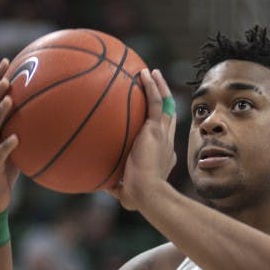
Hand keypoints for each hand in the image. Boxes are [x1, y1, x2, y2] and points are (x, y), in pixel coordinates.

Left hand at [108, 68, 176, 210]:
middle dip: (163, 100)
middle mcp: (167, 142)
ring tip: (151, 73)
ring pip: (166, 104)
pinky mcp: (156, 129)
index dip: (160, 128)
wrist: (147, 192)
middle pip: (168, 116)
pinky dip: (152, 87)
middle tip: (156, 86)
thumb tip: (101, 185)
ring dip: (159, 87)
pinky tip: (145, 73)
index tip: (151, 122)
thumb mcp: (124, 190)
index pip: (163, 138)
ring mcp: (163, 134)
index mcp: (163, 156)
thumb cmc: (137, 196)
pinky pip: (157, 102)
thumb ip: (114, 185)